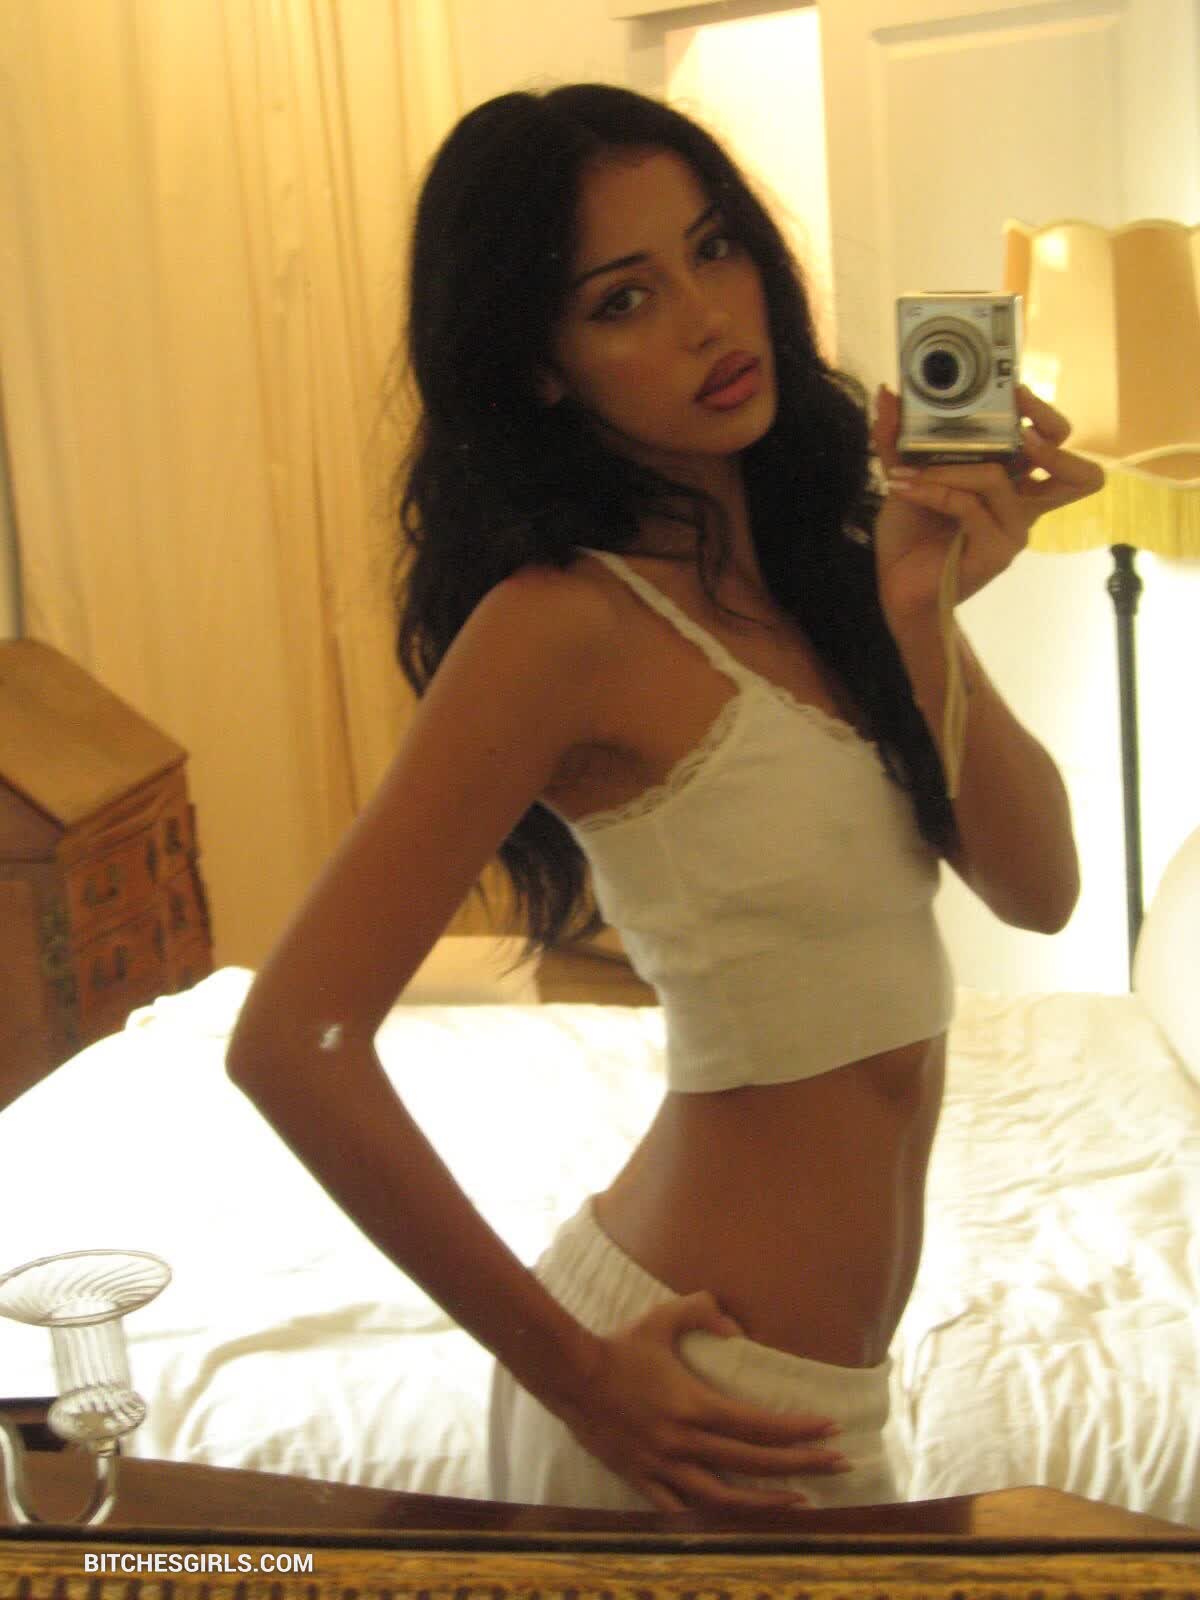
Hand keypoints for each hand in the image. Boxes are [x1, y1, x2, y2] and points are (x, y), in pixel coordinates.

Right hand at [564, 1291, 848, 1511]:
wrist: (570, 1377)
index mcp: (693, 1405)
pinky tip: (737, 1523)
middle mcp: (683, 1442)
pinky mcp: (641, 1479)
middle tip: (841, 1463)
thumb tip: (736, 1322)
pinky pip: (681, 1509)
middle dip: (802, 1464)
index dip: (798, 1428)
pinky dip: (712, 1519)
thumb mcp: (661, 1318)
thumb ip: (701, 1310)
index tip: (832, 1426)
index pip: (757, 1423)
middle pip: (753, 1462)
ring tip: (803, 1503)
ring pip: (724, 1497)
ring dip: (767, 1502)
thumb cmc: (620, 1345)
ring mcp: (662, 1466)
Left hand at [870, 383, 1104, 632]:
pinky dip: (933, 490)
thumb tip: (887, 395)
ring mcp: (1013, 531)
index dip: (1046, 417)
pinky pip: (968, 505)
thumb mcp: (905, 477)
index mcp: (1013, 484)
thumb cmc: (911, 537)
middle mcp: (1023, 506)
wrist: (898, 590)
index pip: (1057, 446)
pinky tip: (903, 487)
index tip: (1015, 391)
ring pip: (996, 477)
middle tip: (1011, 418)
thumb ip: (899, 439)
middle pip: (1078, 472)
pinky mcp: (995, 552)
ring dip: (947, 466)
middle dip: (1048, 432)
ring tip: (907, 469)